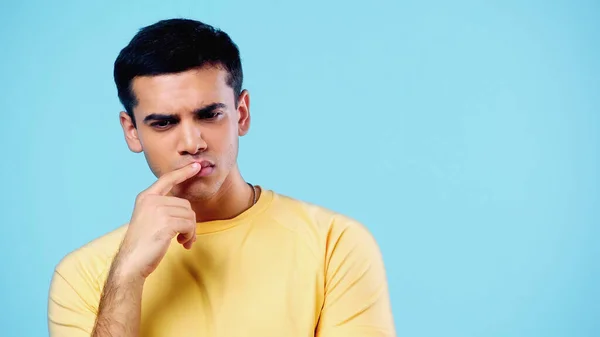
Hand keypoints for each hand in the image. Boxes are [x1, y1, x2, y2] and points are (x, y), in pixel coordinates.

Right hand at [114, 162, 201, 280]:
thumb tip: (187, 208)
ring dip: (190, 231)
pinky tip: (182, 243)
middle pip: (185, 204)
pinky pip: (189, 225)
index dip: (183, 172)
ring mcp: (158, 210)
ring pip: (189, 215)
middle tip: (185, 236)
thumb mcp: (149, 219)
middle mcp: (151, 200)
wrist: (131, 262)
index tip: (196, 166)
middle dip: (189, 222)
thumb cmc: (142, 244)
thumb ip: (163, 208)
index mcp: (146, 197)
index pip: (167, 179)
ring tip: (183, 241)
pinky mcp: (166, 223)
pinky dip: (190, 235)